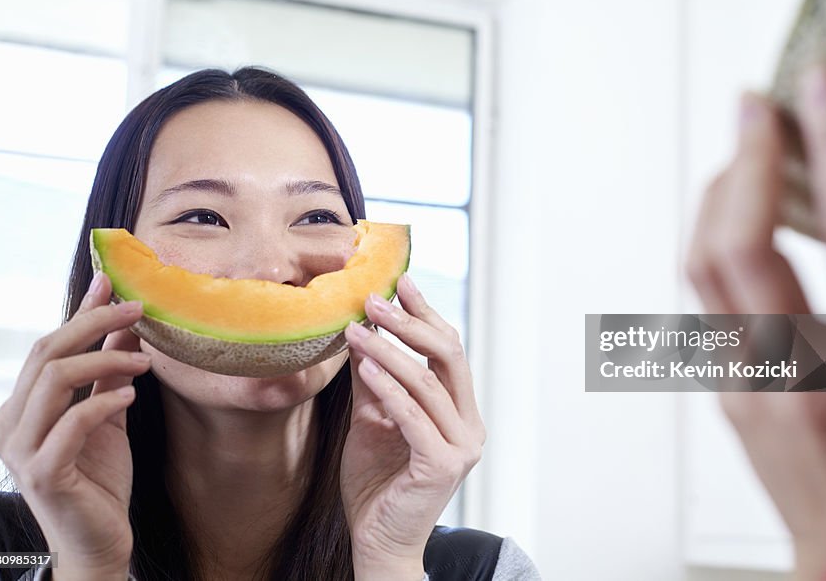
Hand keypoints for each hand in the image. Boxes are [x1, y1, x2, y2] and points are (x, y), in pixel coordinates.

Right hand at [0, 273, 151, 579]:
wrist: (99, 542)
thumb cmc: (99, 480)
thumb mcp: (108, 415)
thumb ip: (109, 373)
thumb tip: (126, 325)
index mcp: (23, 407)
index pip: (49, 346)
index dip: (81, 311)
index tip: (110, 282)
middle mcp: (12, 423)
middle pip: (47, 353)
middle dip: (94, 323)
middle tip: (138, 309)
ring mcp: (22, 449)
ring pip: (55, 379)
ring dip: (105, 359)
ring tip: (145, 361)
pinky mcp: (44, 472)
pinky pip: (73, 421)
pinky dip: (105, 400)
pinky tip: (131, 395)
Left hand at [341, 274, 485, 580]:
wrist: (378, 542)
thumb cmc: (377, 484)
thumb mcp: (372, 420)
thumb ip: (374, 380)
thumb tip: (362, 330)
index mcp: (459, 411)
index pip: (448, 350)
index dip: (426, 313)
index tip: (401, 282)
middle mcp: (469, 424)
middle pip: (448, 356)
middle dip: (410, 322)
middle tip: (374, 298)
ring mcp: (460, 446)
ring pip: (428, 382)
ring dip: (388, 350)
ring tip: (356, 329)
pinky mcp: (441, 466)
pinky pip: (415, 416)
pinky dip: (389, 388)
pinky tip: (364, 367)